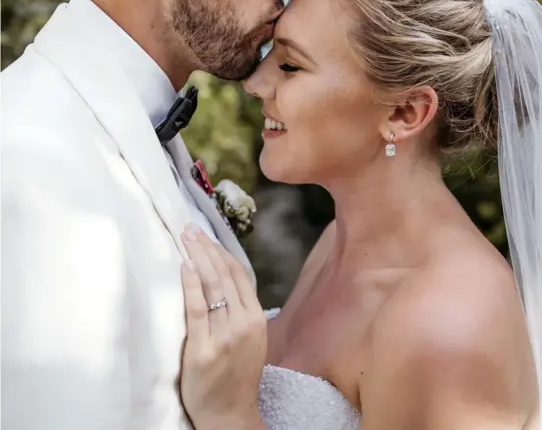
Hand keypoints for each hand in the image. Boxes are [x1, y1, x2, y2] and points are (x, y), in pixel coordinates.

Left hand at [180, 224, 266, 429]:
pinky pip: (198, 309)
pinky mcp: (204, 350)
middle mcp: (244, 323)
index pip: (239, 274)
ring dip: (198, 257)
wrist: (230, 416)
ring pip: (212, 286)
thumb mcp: (249, 339)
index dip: (222, 251)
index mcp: (257, 318)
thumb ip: (240, 310)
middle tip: (190, 228)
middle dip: (207, 247)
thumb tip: (221, 277)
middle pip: (224, 275)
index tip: (207, 234)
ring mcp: (225, 336)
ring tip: (185, 238)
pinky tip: (185, 266)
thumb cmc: (236, 377)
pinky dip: (191, 285)